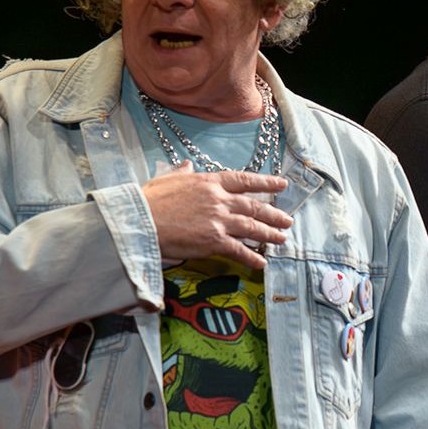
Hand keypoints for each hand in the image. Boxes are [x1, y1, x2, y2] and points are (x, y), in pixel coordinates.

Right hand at [142, 161, 292, 269]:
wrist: (140, 221)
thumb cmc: (150, 201)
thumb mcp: (168, 179)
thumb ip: (182, 172)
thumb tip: (187, 165)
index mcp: (210, 182)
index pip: (245, 180)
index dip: (266, 182)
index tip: (282, 184)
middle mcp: (219, 200)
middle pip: (254, 206)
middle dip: (273, 214)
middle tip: (287, 220)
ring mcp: (219, 221)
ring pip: (252, 227)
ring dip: (269, 234)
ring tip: (281, 239)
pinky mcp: (214, 241)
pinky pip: (239, 250)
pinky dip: (252, 257)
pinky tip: (261, 262)